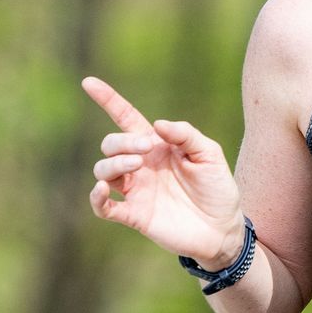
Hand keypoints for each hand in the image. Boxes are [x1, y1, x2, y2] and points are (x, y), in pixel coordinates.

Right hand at [83, 76, 244, 267]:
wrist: (222, 229)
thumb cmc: (217, 189)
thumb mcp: (209, 154)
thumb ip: (185, 134)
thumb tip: (157, 125)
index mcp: (157, 145)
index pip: (126, 117)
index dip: (108, 100)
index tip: (88, 83)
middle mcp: (141, 165)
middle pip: (111, 144)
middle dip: (123, 142)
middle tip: (146, 150)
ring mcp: (135, 190)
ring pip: (103, 170)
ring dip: (114, 163)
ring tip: (136, 166)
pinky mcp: (133, 215)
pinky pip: (103, 206)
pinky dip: (96, 197)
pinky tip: (102, 189)